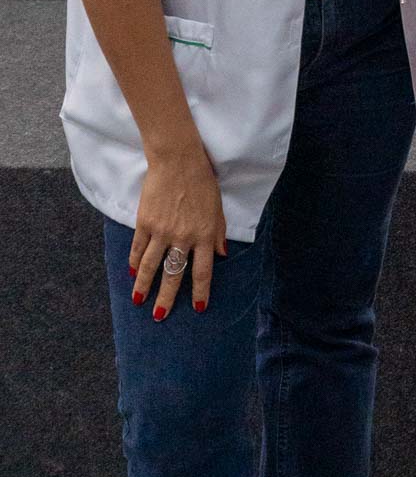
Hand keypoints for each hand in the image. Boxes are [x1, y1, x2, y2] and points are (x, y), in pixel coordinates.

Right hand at [129, 143, 225, 319]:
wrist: (178, 161)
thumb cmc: (203, 182)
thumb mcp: (217, 208)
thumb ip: (218, 233)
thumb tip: (221, 254)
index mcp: (204, 235)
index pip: (202, 271)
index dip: (200, 292)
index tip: (198, 307)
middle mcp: (182, 237)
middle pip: (174, 274)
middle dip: (167, 298)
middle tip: (160, 316)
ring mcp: (161, 231)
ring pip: (152, 265)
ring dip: (144, 286)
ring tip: (138, 301)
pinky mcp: (145, 222)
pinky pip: (139, 247)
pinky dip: (135, 262)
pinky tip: (132, 273)